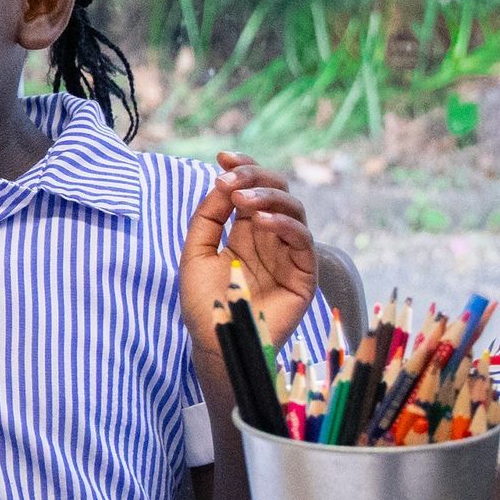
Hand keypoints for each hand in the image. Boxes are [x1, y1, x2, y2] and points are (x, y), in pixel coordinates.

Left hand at [180, 152, 316, 353]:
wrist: (215, 341)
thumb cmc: (204, 302)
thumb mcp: (195, 253)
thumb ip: (208, 218)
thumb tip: (222, 183)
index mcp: (245, 230)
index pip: (252, 188)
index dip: (243, 167)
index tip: (223, 157)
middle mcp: (270, 237)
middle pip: (277, 190)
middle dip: (254, 176)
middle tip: (231, 179)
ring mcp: (288, 254)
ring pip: (293, 209)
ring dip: (268, 197)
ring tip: (243, 199)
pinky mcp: (303, 275)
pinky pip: (303, 241)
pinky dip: (283, 224)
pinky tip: (260, 221)